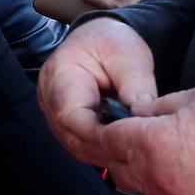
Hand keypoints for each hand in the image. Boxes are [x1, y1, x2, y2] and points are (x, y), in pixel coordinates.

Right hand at [37, 18, 155, 166]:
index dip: (98, 134)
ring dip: (103, 154)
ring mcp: (54, 112)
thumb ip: (137, 87)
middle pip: (70, 136)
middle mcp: (50, 97)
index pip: (70, 116)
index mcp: (61, 76)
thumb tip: (144, 118)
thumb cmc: (111, 42)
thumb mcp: (130, 57)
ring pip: (74, 144)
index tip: (128, 140)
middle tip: (137, 155)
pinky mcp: (65, 121)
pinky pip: (79, 143)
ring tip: (132, 157)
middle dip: (104, 148)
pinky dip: (100, 151)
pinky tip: (122, 153)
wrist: (98, 37)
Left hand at [100, 85, 194, 194]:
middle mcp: (154, 177)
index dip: (90, 128)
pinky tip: (174, 168)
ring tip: (141, 149)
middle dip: (104, 149)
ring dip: (132, 167)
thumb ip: (164, 106)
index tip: (86, 121)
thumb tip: (145, 111)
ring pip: (137, 184)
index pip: (101, 138)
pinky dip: (161, 182)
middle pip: (112, 165)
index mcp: (149, 143)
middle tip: (104, 134)